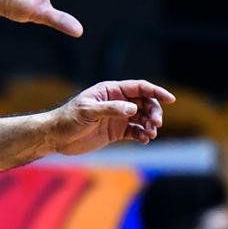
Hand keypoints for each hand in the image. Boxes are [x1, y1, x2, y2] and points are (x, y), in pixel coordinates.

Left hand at [50, 80, 174, 155]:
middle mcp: (117, 102)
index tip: (171, 99)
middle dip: (154, 112)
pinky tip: (144, 140)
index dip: (156, 91)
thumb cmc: (69, 119)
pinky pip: (136, 132)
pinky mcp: (116, 132)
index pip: (139, 87)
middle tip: (156, 124)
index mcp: (111, 91)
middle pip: (145, 103)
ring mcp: (118, 117)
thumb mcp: (88, 111)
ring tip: (150, 134)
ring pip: (143, 118)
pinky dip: (143, 135)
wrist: (57, 137)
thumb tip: (133, 108)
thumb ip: (111, 109)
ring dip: (150, 125)